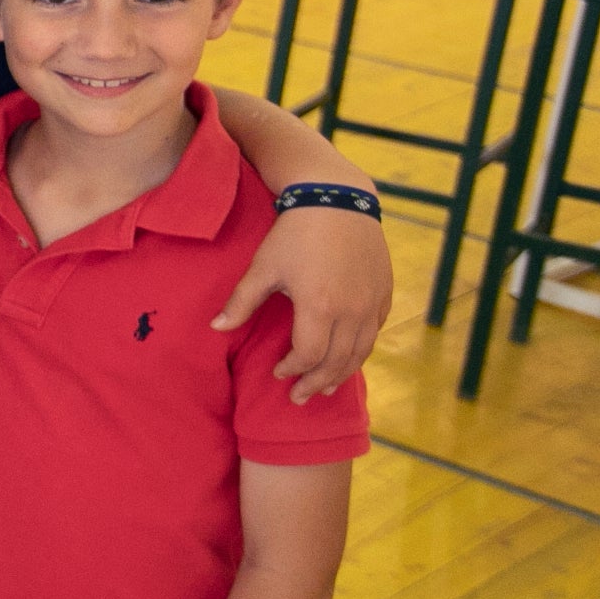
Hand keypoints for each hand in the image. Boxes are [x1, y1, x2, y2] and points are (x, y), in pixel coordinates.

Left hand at [215, 206, 389, 400]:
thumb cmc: (294, 234)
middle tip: (301, 398)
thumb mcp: (263, 267)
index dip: (294, 370)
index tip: (278, 373)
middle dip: (317, 383)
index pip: (309, 355)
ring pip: (361, 351)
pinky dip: (360, 350)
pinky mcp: (384, 292)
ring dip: (342, 373)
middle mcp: (352, 310)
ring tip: (325, 388)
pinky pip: (375, 332)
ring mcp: (372, 302)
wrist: (337, 200)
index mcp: (320, 307)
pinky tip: (348, 357)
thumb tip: (215, 328)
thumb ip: (241, 302)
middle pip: (337, 361)